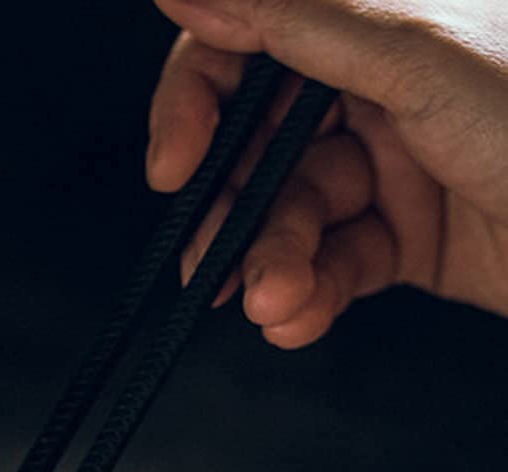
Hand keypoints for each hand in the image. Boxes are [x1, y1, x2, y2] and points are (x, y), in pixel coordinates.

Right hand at [148, 0, 507, 344]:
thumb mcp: (420, 62)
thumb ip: (302, 23)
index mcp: (389, 22)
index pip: (256, 43)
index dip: (201, 99)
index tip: (176, 162)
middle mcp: (386, 88)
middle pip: (260, 144)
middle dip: (236, 211)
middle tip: (217, 264)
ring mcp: (394, 166)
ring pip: (290, 216)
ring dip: (271, 266)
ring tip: (277, 303)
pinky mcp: (407, 239)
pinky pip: (330, 265)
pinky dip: (306, 296)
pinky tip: (299, 317)